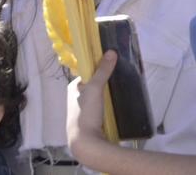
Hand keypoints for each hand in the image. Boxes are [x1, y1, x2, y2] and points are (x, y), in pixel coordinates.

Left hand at [64, 50, 116, 166]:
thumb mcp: (94, 88)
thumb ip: (102, 70)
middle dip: (105, 80)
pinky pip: (102, 106)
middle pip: (93, 84)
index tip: (112, 62)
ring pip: (98, 96)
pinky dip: (109, 103)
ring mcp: (84, 110)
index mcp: (73, 88)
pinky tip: (118, 102)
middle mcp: (76, 98)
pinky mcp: (92, 120)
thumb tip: (111, 51)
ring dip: (108, 92)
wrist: (86, 143)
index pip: (87, 72)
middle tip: (120, 73)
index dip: (98, 67)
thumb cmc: (86, 113)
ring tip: (122, 86)